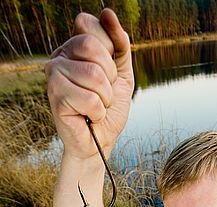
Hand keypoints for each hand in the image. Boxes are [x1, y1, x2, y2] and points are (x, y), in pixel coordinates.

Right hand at [45, 9, 133, 159]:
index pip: (91, 26)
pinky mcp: (55, 96)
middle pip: (93, 48)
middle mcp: (60, 56)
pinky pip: (90, 99)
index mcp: (74, 47)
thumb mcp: (122, 74)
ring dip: (105, 98)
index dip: (110, 51)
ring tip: (97, 106)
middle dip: (109, 76)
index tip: (109, 72)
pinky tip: (89, 117)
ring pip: (94, 75)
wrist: (100, 142)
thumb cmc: (109, 110)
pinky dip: (98, 112)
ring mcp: (54, 74)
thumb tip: (108, 13)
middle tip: (103, 93)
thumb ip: (120, 45)